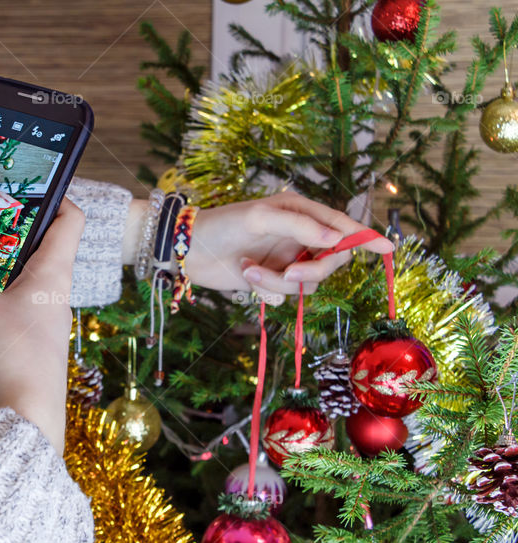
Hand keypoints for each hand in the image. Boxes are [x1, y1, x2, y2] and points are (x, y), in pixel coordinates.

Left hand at [184, 192, 393, 304]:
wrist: (188, 250)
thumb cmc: (222, 225)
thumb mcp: (260, 218)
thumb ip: (300, 226)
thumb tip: (335, 238)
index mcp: (300, 212)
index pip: (341, 227)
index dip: (365, 238)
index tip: (388, 248)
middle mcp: (298, 236)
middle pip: (332, 260)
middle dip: (313, 271)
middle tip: (289, 274)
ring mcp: (286, 259)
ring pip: (308, 282)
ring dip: (280, 282)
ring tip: (251, 271)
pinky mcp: (271, 280)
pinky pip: (286, 294)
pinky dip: (268, 290)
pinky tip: (247, 277)